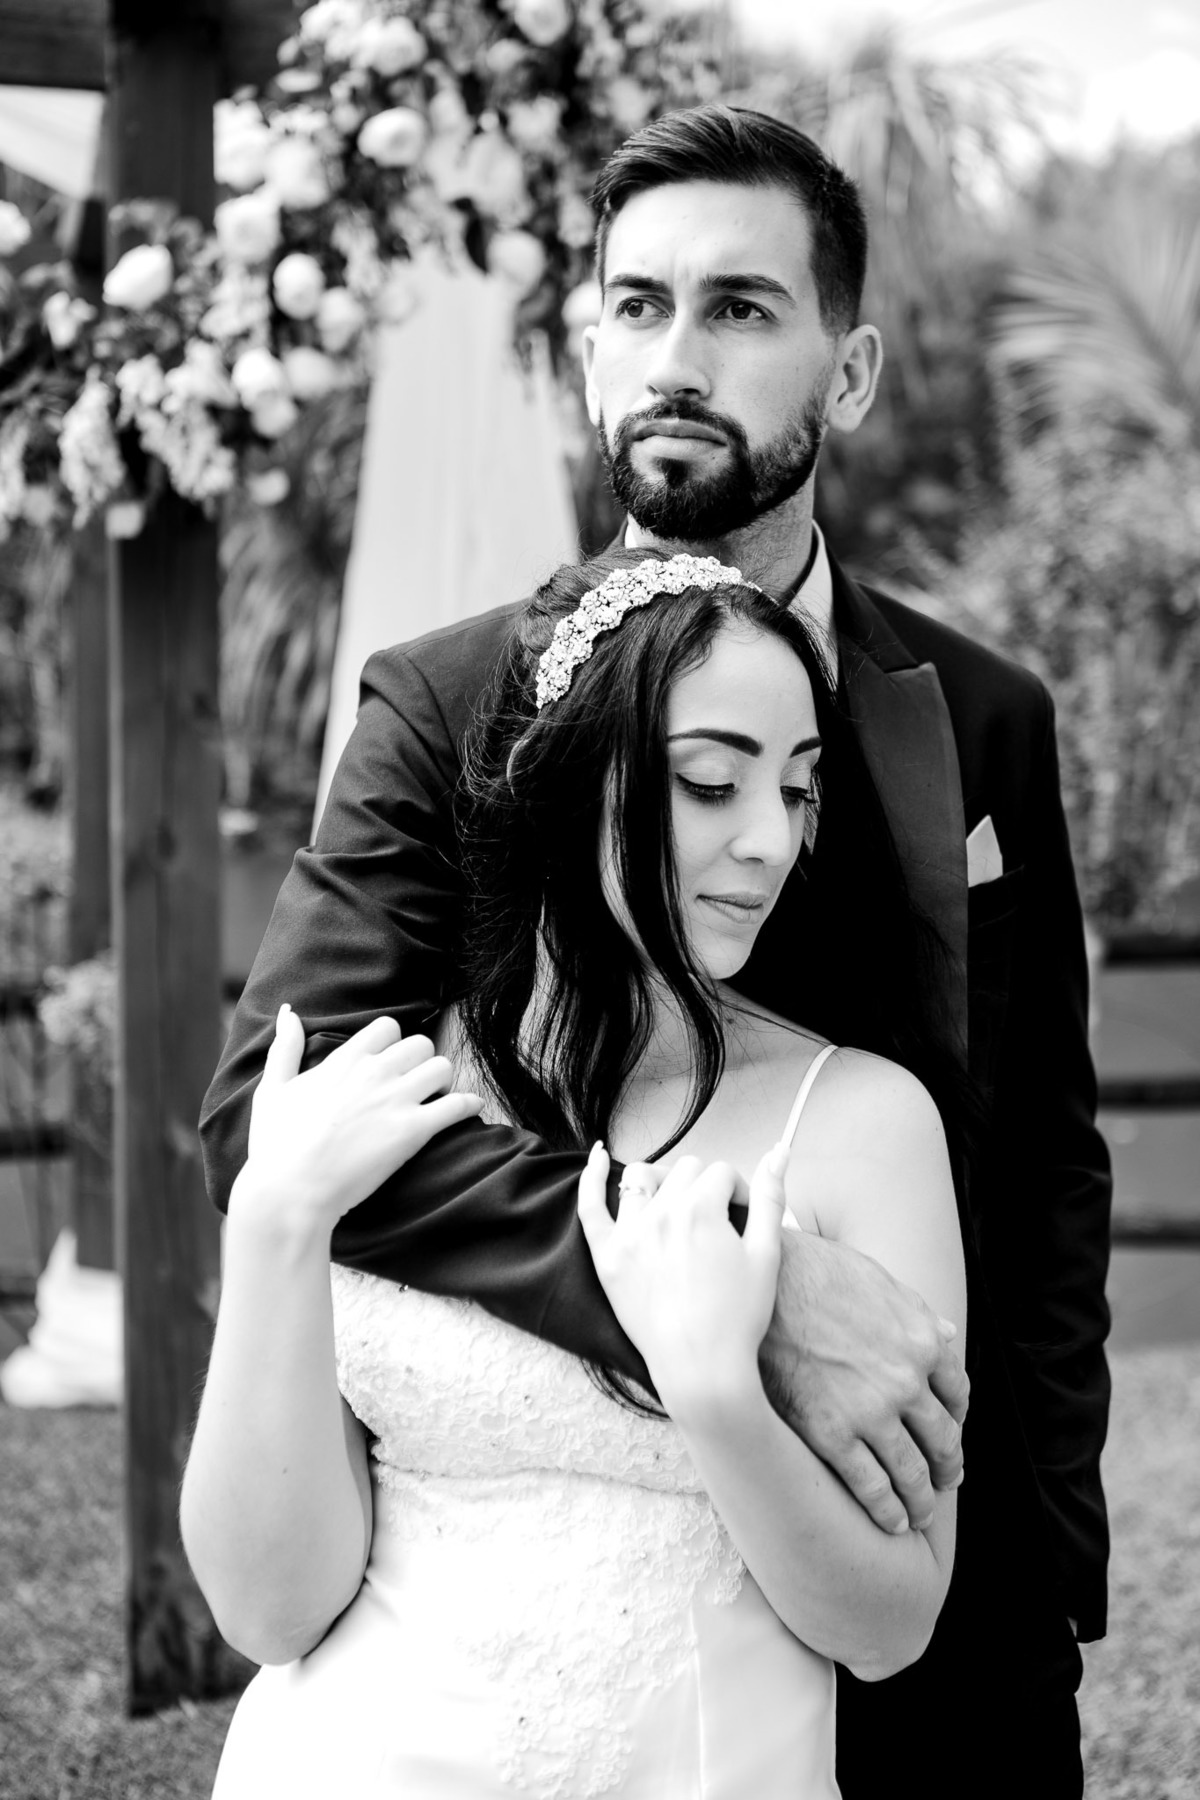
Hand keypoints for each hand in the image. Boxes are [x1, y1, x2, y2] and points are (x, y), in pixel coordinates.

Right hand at [239, 1005, 481, 1229]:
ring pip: (442, 1067)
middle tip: (415, 1086)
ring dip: (442, 1083)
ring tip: (434, 1100)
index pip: (388, 1027)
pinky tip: (468, 1110)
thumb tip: (288, 1012)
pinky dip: (468, 1106)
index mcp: (344, 1060)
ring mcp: (395, 1100)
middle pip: (421, 1044)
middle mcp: (373, 1073)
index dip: (392, 1044)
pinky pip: (458, 1105)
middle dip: (420, 1063)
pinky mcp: (413, 1131)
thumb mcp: (272, 1089)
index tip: (389, 1064)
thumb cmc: (276, 1146)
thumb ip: (285, 1047)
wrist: (289, 1193)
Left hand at [577, 1143, 789, 1411]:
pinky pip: (590, 1206)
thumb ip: (772, 1197)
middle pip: (685, 1171)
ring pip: (641, 1177)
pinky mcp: (607, 1256)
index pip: (722, 1173)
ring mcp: (628, 1233)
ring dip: (662, 1181)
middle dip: (705, 1186)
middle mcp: (660, 1213)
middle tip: (717, 1222)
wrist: (701, 1368)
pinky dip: (590, 1177)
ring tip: (674, 1201)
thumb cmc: (738, 1316)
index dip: (739, 1193)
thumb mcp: (766, 1254)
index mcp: (701, 1208)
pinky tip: (596, 1155)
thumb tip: (780, 1149)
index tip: (745, 1220)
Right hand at [760, 1230, 967, 1534]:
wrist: (759, 1285)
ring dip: (921, 1500)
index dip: (956, 1418)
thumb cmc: (814, 1272)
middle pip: (941, 1438)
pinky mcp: (830, 1434)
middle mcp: (906, 1381)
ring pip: (911, 1472)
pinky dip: (887, 1510)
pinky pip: (871, 1486)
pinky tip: (891, 1523)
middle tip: (945, 1481)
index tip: (950, 1431)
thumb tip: (948, 1332)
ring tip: (919, 1515)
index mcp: (922, 1341)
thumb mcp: (877, 1280)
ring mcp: (870, 1412)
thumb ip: (916, 1311)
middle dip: (947, 1466)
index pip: (956, 1392)